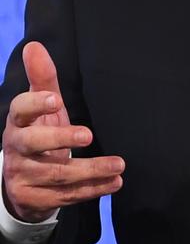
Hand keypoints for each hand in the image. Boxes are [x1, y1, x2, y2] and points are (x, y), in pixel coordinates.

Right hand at [2, 41, 124, 222]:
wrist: (22, 182)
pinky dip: (92, 189)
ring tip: (119, 164)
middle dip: (61, 139)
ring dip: (91, 170)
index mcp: (18, 122)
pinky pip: (65, 196)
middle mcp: (16, 149)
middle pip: (34, 144)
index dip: (36, 104)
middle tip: (88, 135)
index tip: (56, 100)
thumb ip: (43, 78)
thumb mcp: (41, 106)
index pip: (20, 110)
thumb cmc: (39, 132)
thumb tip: (34, 44)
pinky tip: (114, 182)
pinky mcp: (34, 199)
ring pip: (57, 174)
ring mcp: (23, 176)